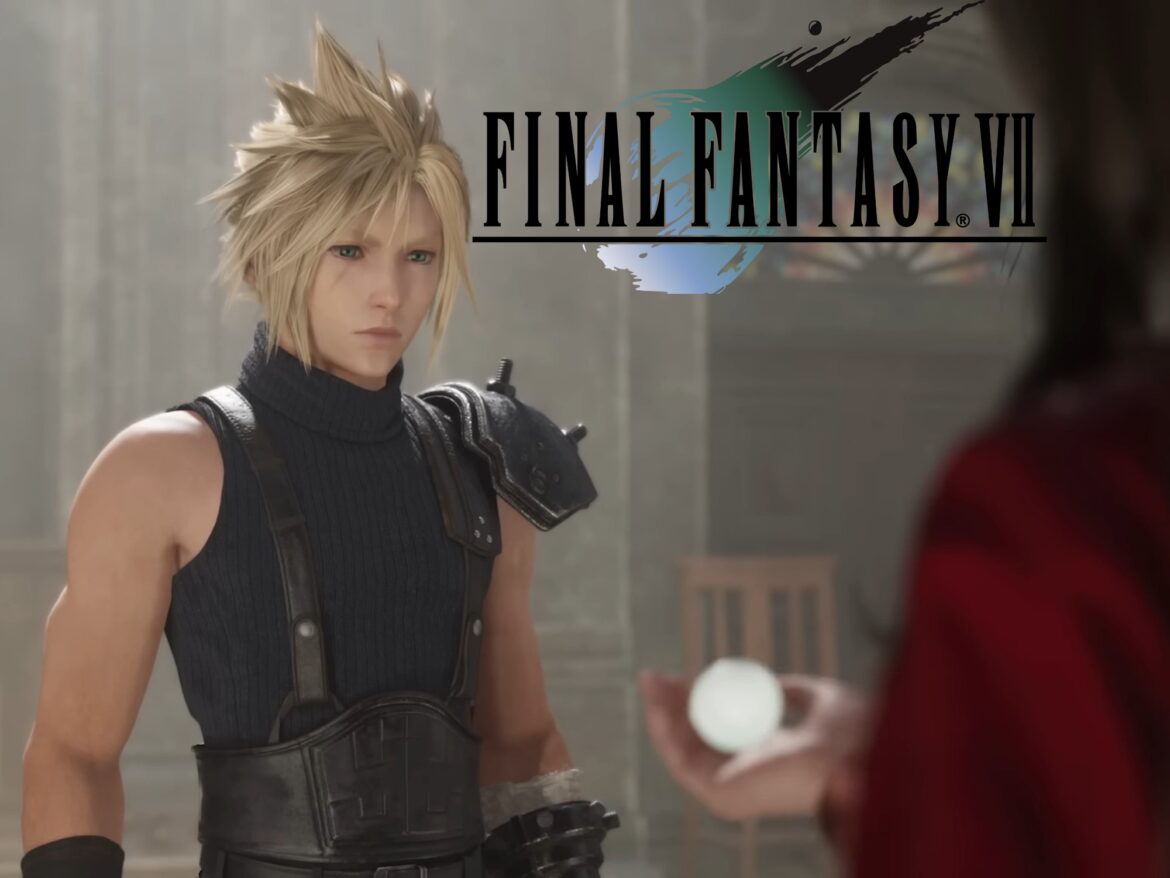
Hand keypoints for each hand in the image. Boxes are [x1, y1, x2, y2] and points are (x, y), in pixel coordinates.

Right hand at [638, 669, 868, 821]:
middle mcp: (744, 777)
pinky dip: (664, 730)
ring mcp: (729, 788)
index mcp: (766, 760)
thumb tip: (774, 682)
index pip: (720, 731)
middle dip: (671, 704)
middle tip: (656, 676)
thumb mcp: (821, 700)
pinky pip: (680, 760)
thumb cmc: (852, 736)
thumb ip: (797, 692)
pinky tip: (657, 703)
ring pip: (681, 749)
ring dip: (660, 713)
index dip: (698, 700)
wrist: (856, 756)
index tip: (687, 673)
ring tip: (650, 681)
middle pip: (694, 738)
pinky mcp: (719, 794)